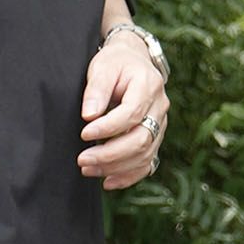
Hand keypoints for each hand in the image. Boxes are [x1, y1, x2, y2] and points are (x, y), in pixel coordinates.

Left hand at [77, 35, 168, 190]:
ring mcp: (160, 124)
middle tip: (82, 160)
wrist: (134, 62)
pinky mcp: (155, 138)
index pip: (131, 113)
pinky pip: (148, 163)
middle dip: (110, 154)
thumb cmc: (115, 64)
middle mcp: (159, 107)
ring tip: (87, 169)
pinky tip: (108, 182)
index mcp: (148, 86)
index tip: (84, 133)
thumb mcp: (103, 67)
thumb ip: (96, 90)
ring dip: (115, 167)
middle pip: (140, 139)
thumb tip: (89, 116)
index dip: (108, 128)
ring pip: (144, 154)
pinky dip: (128, 176)